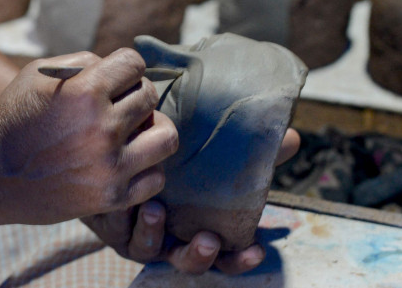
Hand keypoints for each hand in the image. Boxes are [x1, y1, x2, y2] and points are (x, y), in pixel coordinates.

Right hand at [0, 48, 178, 225]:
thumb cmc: (14, 117)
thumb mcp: (39, 74)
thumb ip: (84, 62)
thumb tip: (122, 67)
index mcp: (85, 91)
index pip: (135, 63)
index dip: (123, 66)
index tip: (112, 78)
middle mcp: (103, 127)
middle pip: (149, 95)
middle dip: (134, 94)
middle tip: (116, 105)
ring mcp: (110, 165)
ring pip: (166, 137)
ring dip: (151, 129)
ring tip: (132, 132)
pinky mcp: (111, 197)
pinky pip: (156, 177)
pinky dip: (145, 167)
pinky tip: (125, 161)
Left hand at [82, 128, 301, 273]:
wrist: (117, 153)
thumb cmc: (174, 163)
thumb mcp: (211, 159)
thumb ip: (250, 153)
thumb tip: (293, 138)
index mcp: (196, 232)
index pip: (226, 259)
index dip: (240, 260)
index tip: (256, 249)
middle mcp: (169, 242)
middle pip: (186, 263)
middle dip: (197, 255)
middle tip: (208, 238)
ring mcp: (137, 236)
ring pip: (145, 248)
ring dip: (153, 232)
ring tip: (157, 208)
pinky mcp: (108, 222)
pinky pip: (113, 224)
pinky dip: (120, 212)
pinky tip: (125, 196)